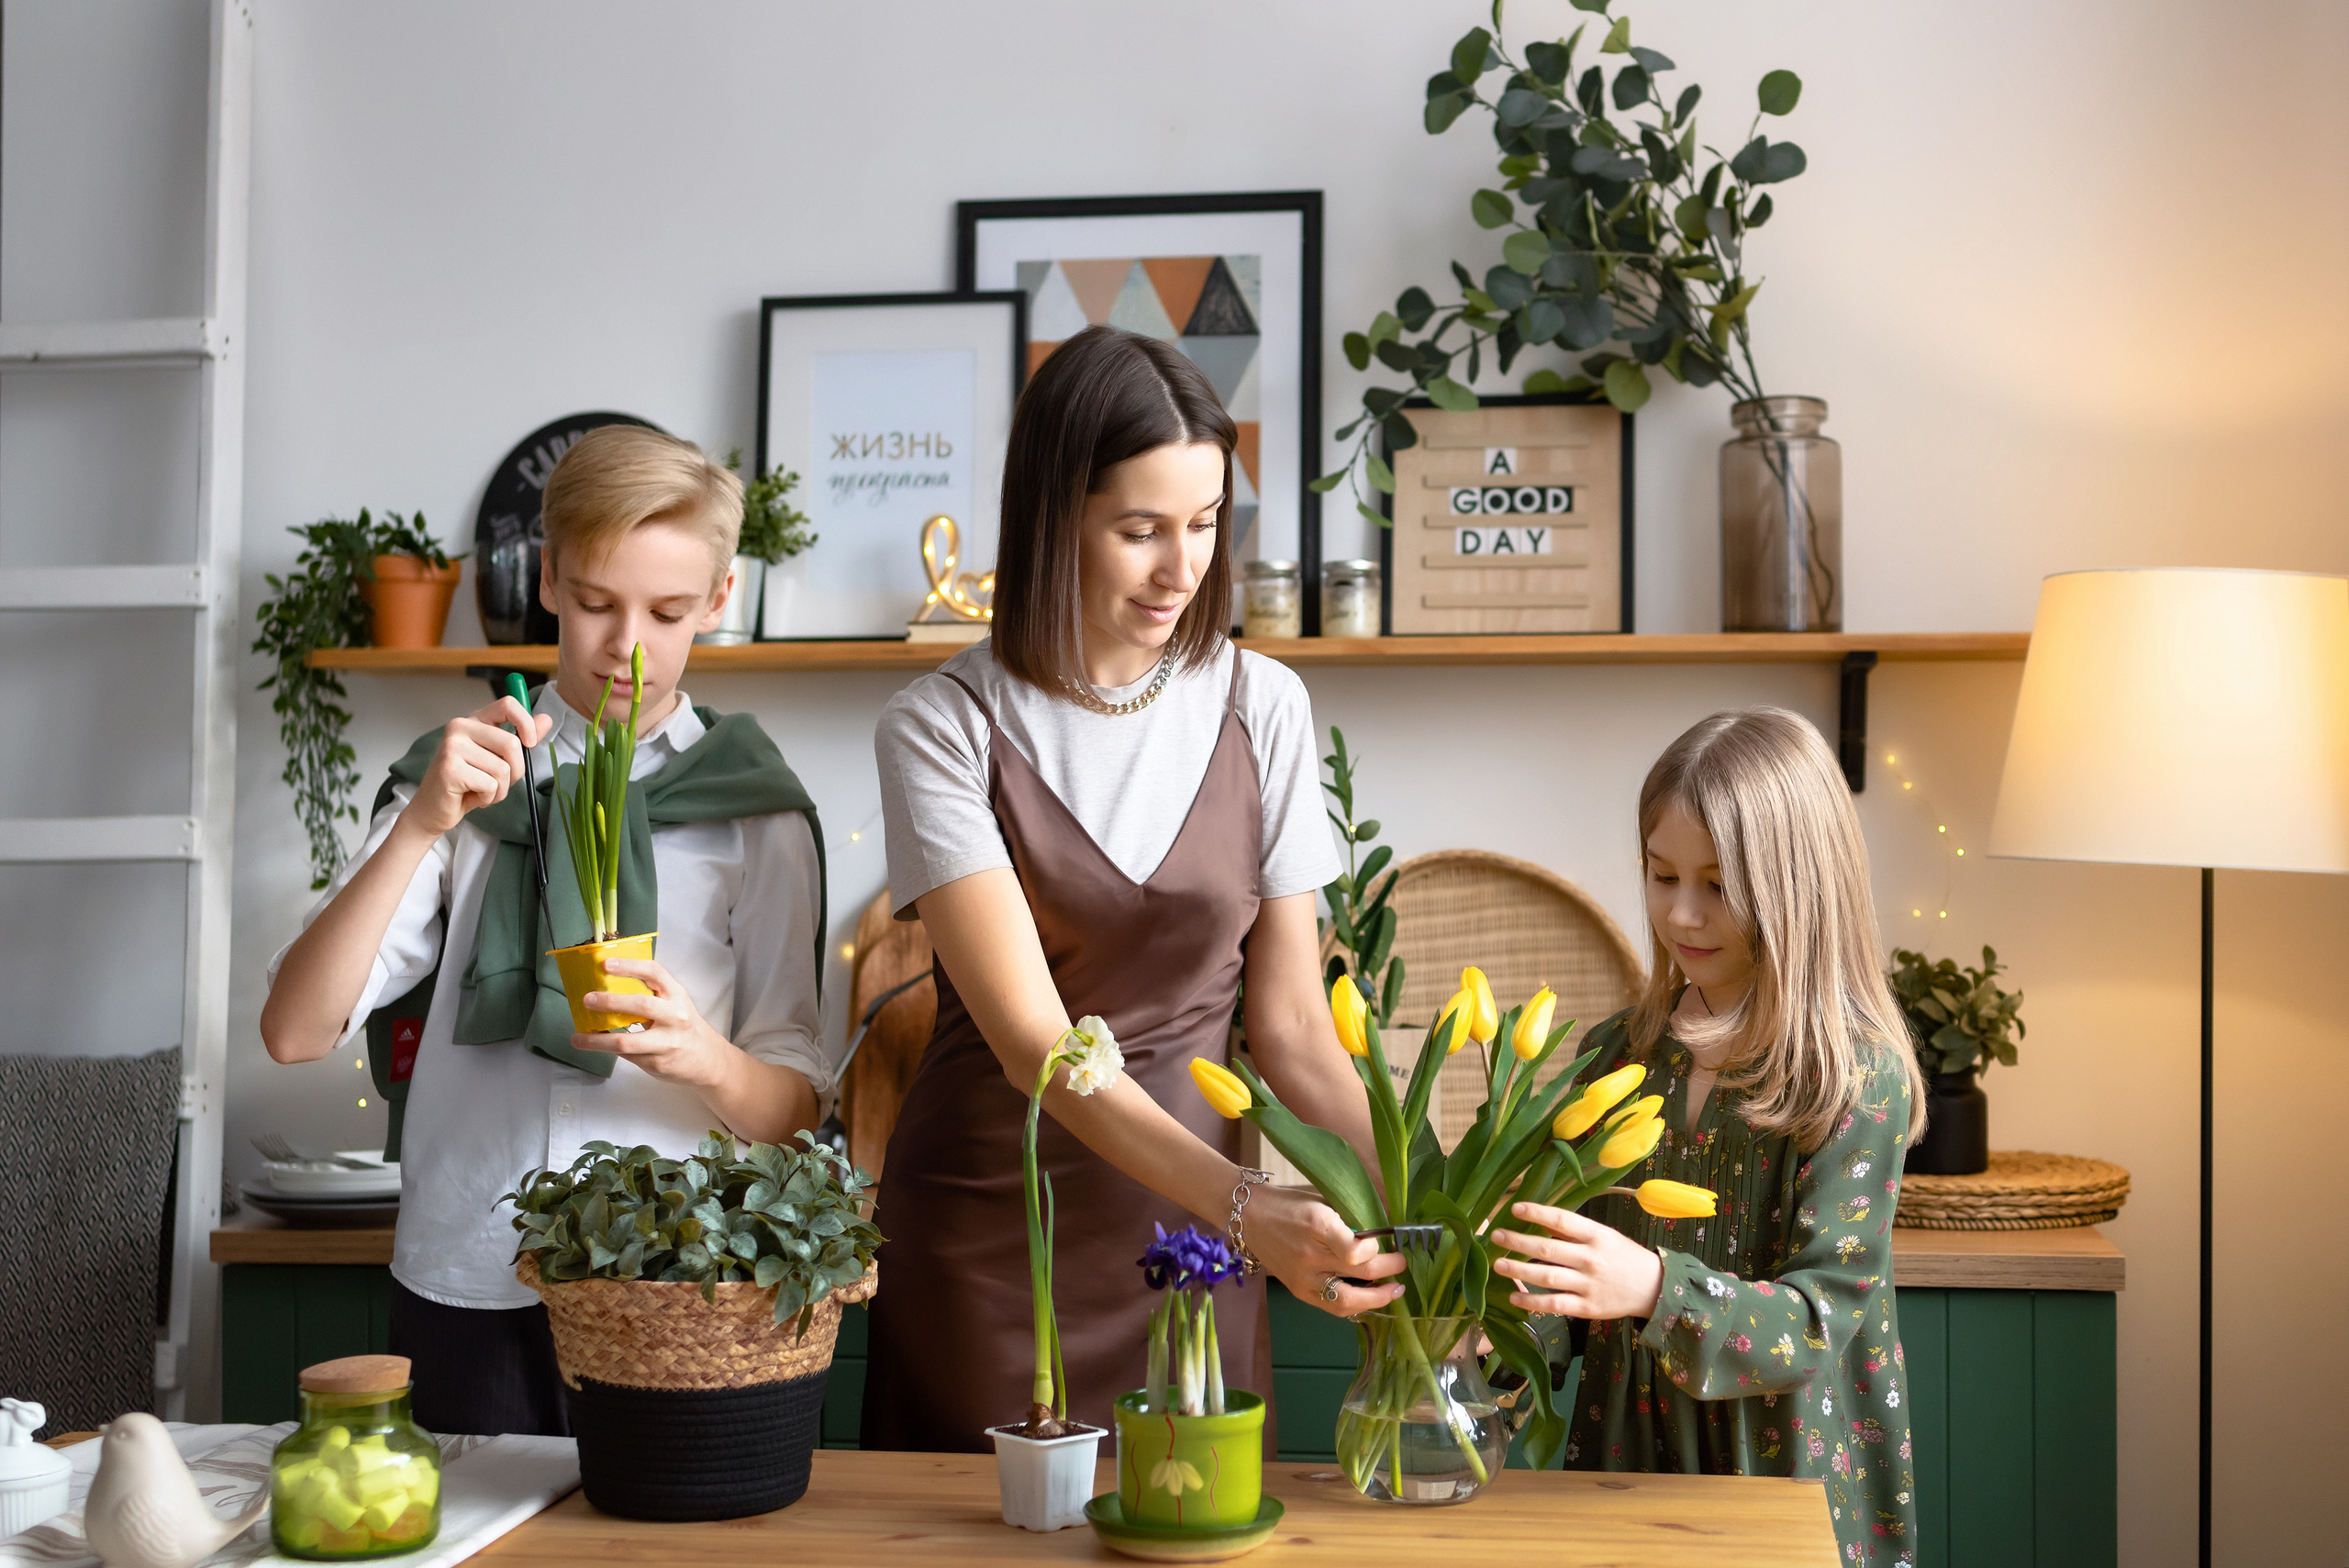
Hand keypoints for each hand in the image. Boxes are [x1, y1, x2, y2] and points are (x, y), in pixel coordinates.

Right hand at [397, 696, 553, 839]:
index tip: (530, 743)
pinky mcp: (450, 769)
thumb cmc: (468, 783)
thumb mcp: (498, 758)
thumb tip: (546, 719)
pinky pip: (490, 785)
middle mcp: (460, 727)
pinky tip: (472, 797)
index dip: (527, 723)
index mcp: (474, 720)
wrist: (434, 809)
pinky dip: (488, 797)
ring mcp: (452, 747)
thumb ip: (521, 737)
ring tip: (482, 790)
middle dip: (515, 772)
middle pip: (512, 744)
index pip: (508, 704)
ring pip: (503, 769)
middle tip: (498, 782)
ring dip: (500, 789)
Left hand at [573, 957, 734, 1088]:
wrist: (708, 1060)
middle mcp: (675, 1017)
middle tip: (587, 999)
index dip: (629, 966)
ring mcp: (667, 1042)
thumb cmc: (683, 1026)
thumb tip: (607, 986)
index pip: (654, 973)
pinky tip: (597, 1046)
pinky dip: (609, 1050)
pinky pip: (627, 1056)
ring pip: (627, 1041)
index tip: (605, 964)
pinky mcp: (657, 1063)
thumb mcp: (674, 1004)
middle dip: (610, 1001)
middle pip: (641, 1005)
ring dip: (597, 1040)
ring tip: (577, 1038)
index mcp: (677, 995)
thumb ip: (650, 995)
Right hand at [1240, 1184, 1407, 1318]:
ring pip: (1348, 1300)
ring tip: (1394, 1291)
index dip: (1376, 1249)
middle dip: (1390, 1270)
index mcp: (1317, 1224)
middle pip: (1360, 1272)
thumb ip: (1352, 1212)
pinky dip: (1355, 1304)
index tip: (1384, 1240)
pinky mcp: (1298, 1291)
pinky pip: (1332, 1306)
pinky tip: (1368, 1297)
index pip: (1355, 1251)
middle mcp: (1310, 1255)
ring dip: (1377, 1298)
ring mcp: (1303, 1277)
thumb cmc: (1289, 1202)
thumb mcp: (1321, 1197)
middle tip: (1402, 1263)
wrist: (1249, 1216)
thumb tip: (1389, 1218)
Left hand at [1490, 1201, 1665, 1320]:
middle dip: (1518, 1242)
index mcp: (1596, 1235)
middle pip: (1548, 1249)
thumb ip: (1574, 1232)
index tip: (1514, 1208)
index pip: (1562, 1220)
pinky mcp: (1587, 1308)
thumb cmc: (1623, 1257)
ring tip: (1497, 1264)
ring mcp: (1588, 1285)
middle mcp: (1591, 1259)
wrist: (1653, 1288)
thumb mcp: (1604, 1236)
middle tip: (1496, 1235)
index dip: (1537, 1213)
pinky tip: (1514, 1297)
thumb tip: (1538, 1221)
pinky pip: (1554, 1304)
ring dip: (1519, 1270)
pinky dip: (1532, 1302)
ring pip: (1547, 1277)